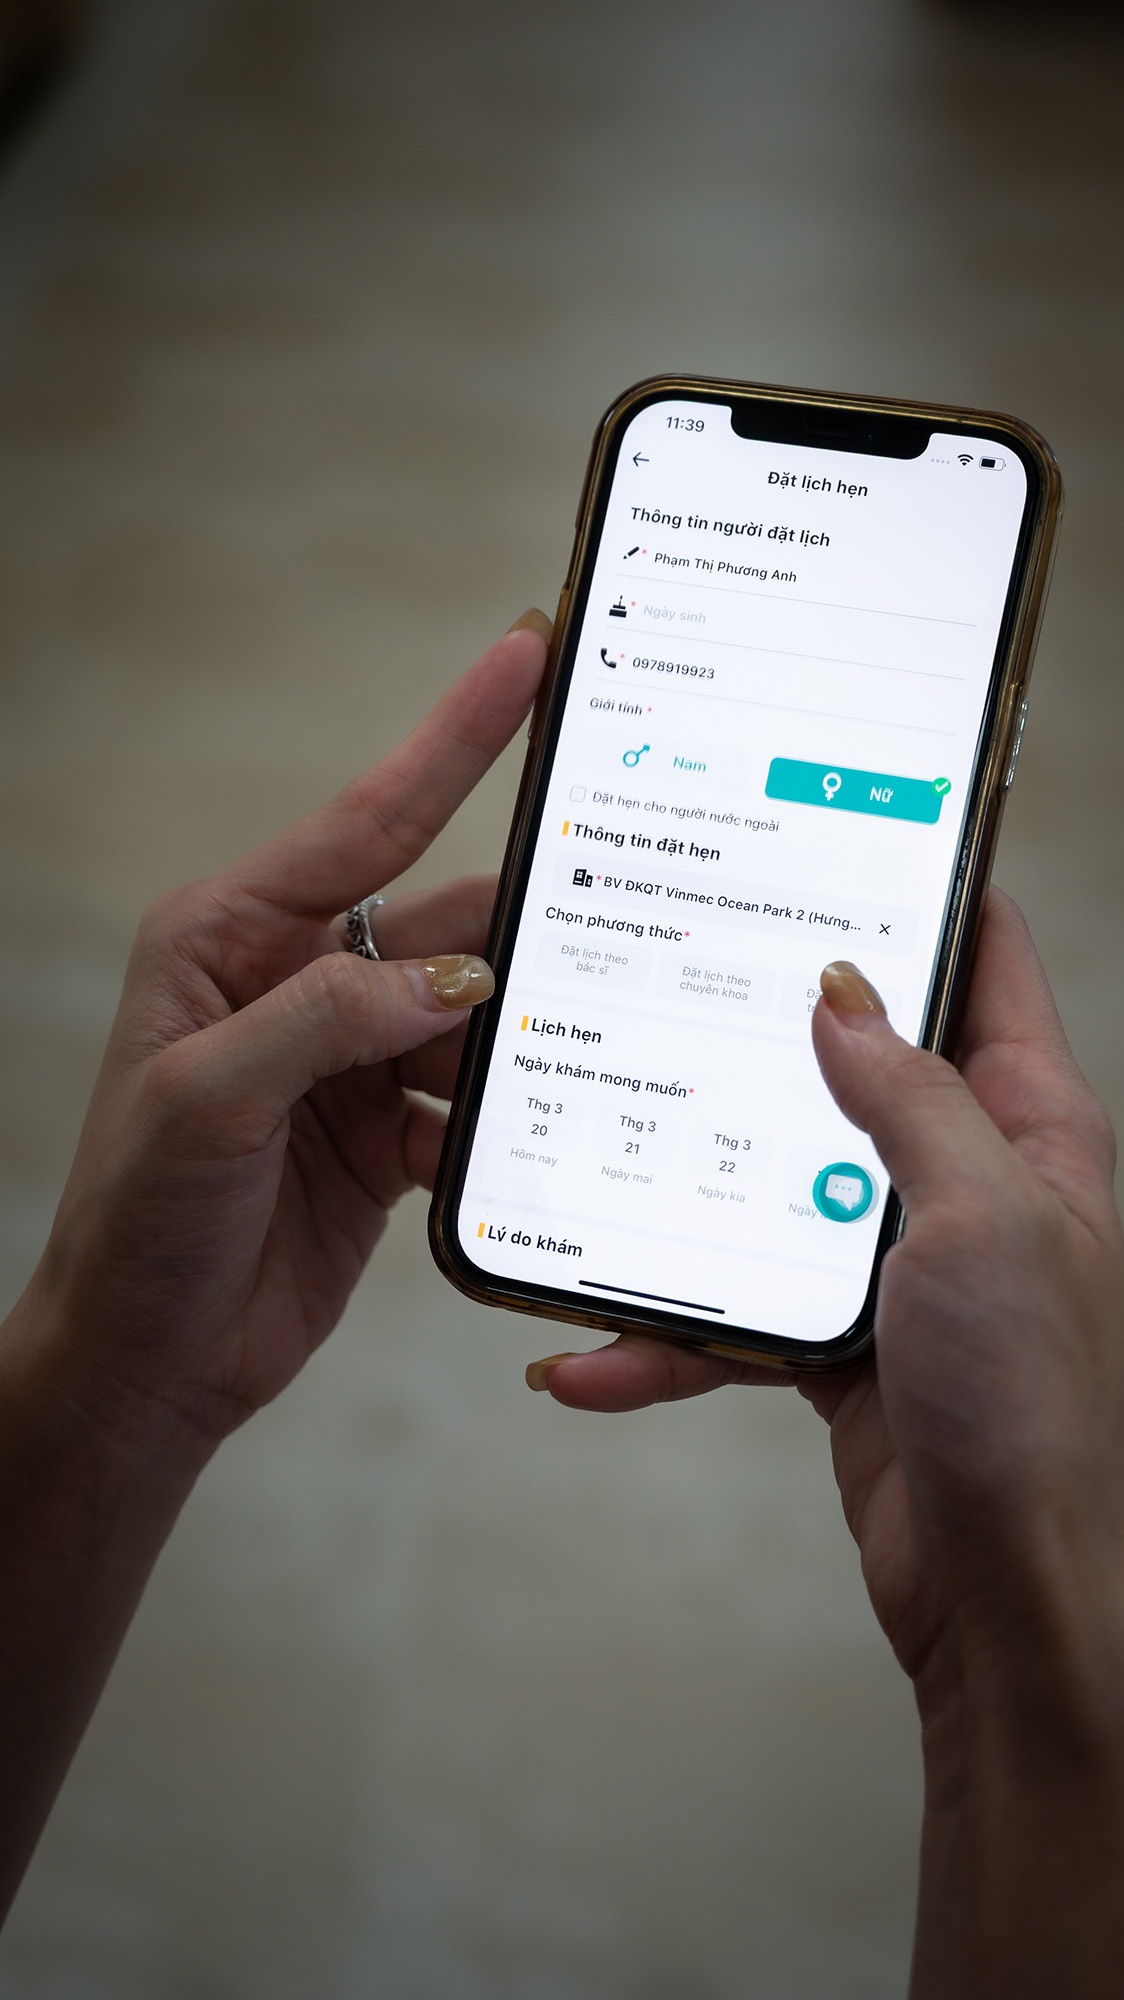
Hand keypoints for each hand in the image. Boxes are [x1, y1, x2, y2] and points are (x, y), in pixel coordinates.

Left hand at [16, 615, 548, 1447]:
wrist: (148, 1365)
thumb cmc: (138, 1222)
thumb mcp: (207, 1101)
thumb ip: (328, 1019)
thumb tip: (457, 974)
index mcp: (233, 937)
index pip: (366, 821)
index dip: (453, 737)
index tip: (523, 655)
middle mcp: (298, 981)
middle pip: (445, 922)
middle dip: (526, 920)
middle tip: (631, 886)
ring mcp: (350, 1061)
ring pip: (474, 1016)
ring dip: (526, 1033)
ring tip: (606, 1033)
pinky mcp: (387, 1134)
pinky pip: (474, 1103)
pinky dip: (508, 1121)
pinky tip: (545, 1136)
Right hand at [533, 892, 1123, 1992]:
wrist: (1013, 1601)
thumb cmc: (1042, 1414)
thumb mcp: (984, 1220)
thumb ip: (912, 1100)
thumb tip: (843, 995)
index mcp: (1031, 1130)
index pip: (986, 969)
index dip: (925, 891)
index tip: (840, 833)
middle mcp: (967, 1183)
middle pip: (854, 1069)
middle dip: (761, 1033)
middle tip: (671, 976)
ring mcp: (898, 1265)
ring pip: (771, 1189)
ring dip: (681, 1197)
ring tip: (589, 1178)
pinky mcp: (840, 1345)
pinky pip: (735, 1313)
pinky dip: (663, 1337)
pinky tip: (587, 1357)